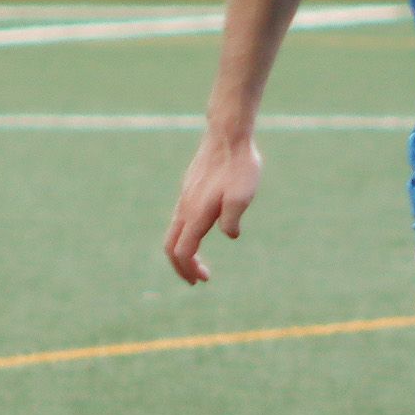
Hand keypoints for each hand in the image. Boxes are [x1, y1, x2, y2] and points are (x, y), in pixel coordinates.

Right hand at [166, 132, 263, 282]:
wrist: (228, 135)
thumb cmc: (239, 166)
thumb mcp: (242, 196)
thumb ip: (233, 219)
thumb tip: (229, 235)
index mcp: (196, 214)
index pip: (183, 251)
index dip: (189, 269)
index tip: (203, 280)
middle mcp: (185, 208)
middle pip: (171, 246)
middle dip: (181, 266)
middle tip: (196, 280)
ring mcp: (185, 198)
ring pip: (174, 232)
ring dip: (183, 251)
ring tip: (198, 262)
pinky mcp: (189, 189)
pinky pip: (180, 220)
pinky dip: (185, 235)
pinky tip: (201, 233)